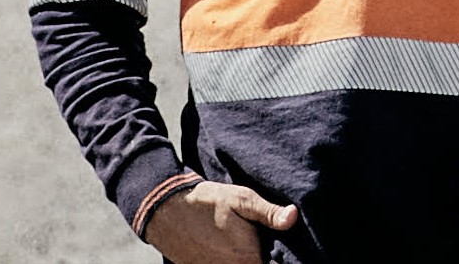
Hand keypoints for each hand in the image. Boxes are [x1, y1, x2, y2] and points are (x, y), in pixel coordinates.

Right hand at [142, 180, 298, 263]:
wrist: (164, 211)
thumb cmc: (205, 203)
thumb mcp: (241, 199)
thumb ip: (269, 212)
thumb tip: (294, 217)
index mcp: (249, 259)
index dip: (278, 257)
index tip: (274, 243)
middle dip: (262, 256)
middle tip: (257, 238)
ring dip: (246, 258)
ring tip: (236, 241)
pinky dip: (231, 260)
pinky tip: (225, 246)